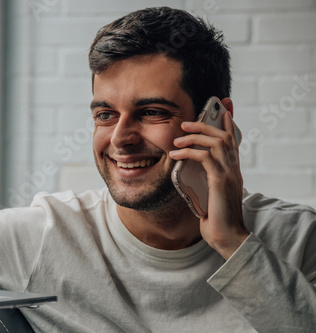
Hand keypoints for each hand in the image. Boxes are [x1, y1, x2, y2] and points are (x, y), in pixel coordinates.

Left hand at [170, 107, 248, 259]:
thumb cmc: (217, 220)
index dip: (228, 123)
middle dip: (205, 125)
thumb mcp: (210, 197)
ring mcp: (229, 174)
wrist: (228, 238)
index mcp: (233, 172)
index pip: (233, 141)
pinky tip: (175, 155)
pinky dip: (189, 153)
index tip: (222, 109)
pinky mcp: (220, 181)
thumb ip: (204, 183)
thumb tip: (188, 176)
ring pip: (217, 142)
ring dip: (195, 137)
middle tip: (186, 124)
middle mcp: (234, 169)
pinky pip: (205, 157)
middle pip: (225, 136)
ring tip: (177, 139)